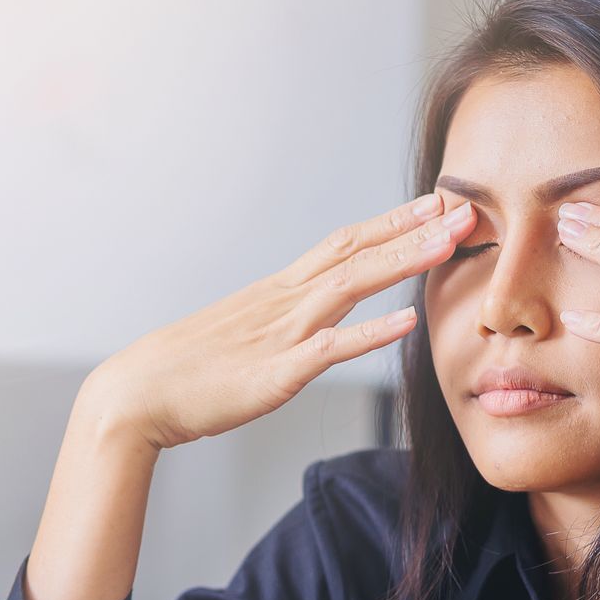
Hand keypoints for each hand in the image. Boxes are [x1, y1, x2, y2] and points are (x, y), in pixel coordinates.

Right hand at [85, 193, 477, 450]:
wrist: (135, 394)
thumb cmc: (181, 373)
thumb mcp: (237, 339)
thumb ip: (274, 327)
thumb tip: (304, 326)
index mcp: (275, 294)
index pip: (342, 245)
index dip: (390, 223)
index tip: (431, 205)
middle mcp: (282, 303)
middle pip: (356, 251)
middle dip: (413, 228)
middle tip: (464, 205)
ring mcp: (280, 334)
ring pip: (351, 285)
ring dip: (403, 261)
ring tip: (449, 243)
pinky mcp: (275, 373)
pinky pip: (331, 348)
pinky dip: (372, 333)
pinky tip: (407, 321)